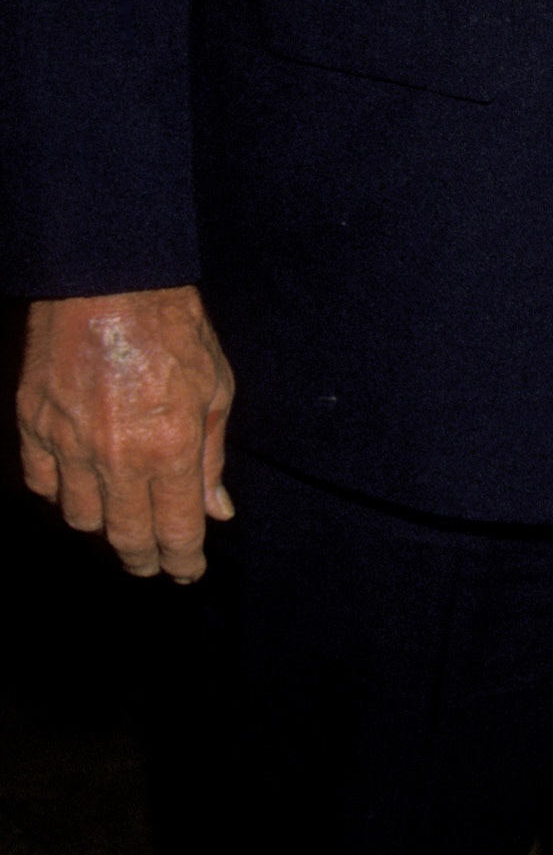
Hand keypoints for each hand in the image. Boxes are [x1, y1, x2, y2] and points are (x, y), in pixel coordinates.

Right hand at [17, 287, 234, 580]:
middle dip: (143, 558)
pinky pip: (43, 485)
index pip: (175, 531)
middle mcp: (116, 456)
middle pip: (125, 537)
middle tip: (152, 563)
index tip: (187, 572)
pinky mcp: (33, 425)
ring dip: (104, 526)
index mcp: (169, 449)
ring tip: (121, 519)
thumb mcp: (216, 389)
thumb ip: (212, 457)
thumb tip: (217, 511)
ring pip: (81, 518)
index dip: (182, 562)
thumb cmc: (173, 330)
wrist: (109, 282)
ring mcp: (69, 444)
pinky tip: (81, 484)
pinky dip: (61, 493)